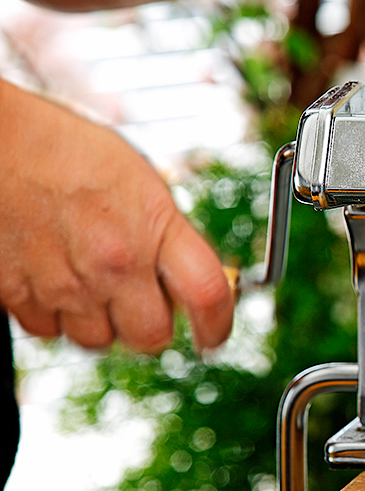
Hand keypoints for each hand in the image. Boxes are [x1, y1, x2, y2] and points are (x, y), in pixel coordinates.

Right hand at [0, 80, 233, 351]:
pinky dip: (55, 314)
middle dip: (151, 326)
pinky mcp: (18, 296)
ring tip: (90, 279)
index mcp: (154, 227)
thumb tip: (185, 280)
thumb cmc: (64, 151)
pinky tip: (54, 276)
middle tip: (143, 303)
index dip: (218, 325)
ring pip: (98, 340)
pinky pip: (48, 330)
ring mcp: (64, 284)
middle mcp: (113, 263)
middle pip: (151, 336)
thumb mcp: (138, 183)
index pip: (208, 294)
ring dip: (100, 321)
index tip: (214, 335)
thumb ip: (166, 235)